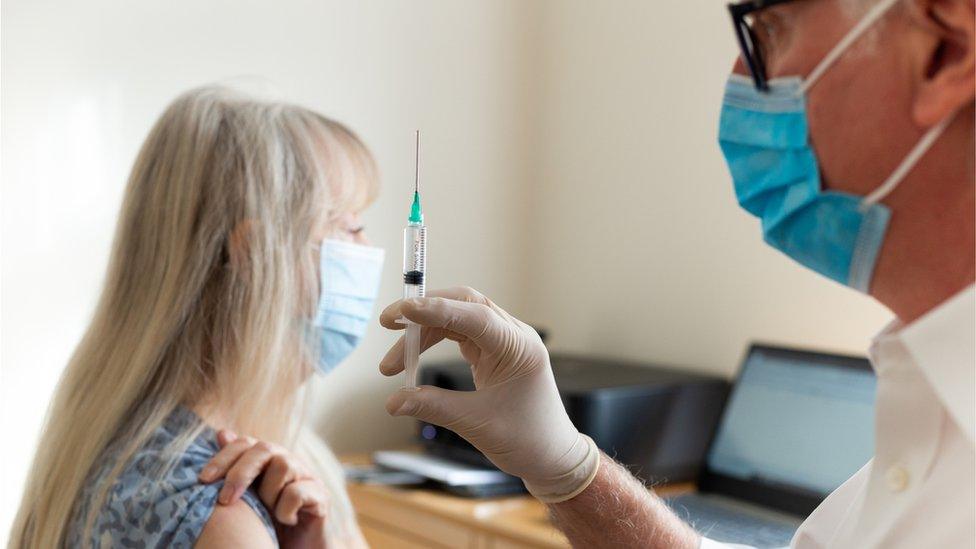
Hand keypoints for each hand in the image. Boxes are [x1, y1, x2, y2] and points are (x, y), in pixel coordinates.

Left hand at [199, 431, 328, 547]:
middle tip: (225, 500)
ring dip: (268, 494)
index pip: (245, 443)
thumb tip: (222, 433)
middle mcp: (289, 461)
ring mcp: (307, 476)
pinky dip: (285, 510)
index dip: (223, 457)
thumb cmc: (269, 524)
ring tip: (267, 513)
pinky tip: (286, 521)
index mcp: (268, 460)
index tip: (203, 479)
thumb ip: (234, 469)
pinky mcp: (321, 495)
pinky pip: (297, 492)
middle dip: (240, 473)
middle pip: (264, 448)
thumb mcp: (246, 498)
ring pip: (284, 466)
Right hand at [379, 287, 599, 502]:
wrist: (552, 455)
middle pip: (464, 304)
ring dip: (423, 333)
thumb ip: (434, 406)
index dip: (437, 310)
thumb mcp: (476, 424)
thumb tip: (393, 401)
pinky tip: (412, 358)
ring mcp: (504, 341)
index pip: (475, 316)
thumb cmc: (527, 440)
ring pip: (457, 318)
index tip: (403, 311)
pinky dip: (433, 342)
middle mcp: (513, 336)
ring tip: (392, 363)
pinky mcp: (494, 351)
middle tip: (388, 323)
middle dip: (424, 312)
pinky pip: (459, 333)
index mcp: (519, 348)